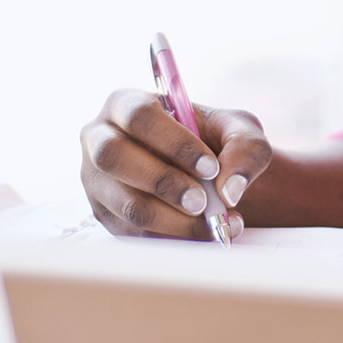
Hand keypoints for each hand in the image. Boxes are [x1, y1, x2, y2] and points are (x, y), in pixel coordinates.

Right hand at [79, 88, 272, 239]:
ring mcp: (98, 181)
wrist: (208, 177)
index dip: (174, 143)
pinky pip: (134, 233)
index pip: (139, 116)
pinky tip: (205, 234)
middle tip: (203, 202)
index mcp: (125, 103)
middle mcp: (100, 139)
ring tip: (211, 222)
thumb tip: (230, 188)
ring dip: (172, 218)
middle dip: (164, 182)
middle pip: (114, 157)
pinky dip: (173, 238)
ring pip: (126, 203)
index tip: (211, 167)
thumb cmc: (216, 142)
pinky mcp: (107, 216)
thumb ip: (244, 148)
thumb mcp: (240, 131)